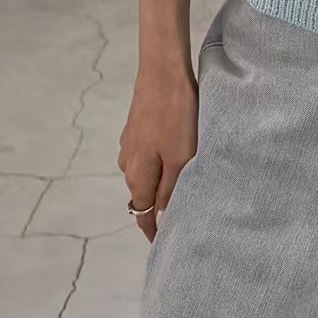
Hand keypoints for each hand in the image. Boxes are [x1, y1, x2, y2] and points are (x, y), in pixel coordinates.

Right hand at [118, 57, 198, 241]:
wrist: (163, 71)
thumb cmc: (176, 115)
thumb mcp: (181, 158)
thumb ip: (172, 190)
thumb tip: (163, 215)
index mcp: (137, 176)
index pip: (143, 216)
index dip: (154, 233)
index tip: (166, 246)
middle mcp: (128, 163)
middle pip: (144, 195)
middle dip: (160, 208)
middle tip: (186, 215)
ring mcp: (131, 144)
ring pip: (147, 174)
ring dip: (163, 182)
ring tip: (188, 183)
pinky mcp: (138, 128)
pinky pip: (150, 155)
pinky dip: (162, 161)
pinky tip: (180, 154)